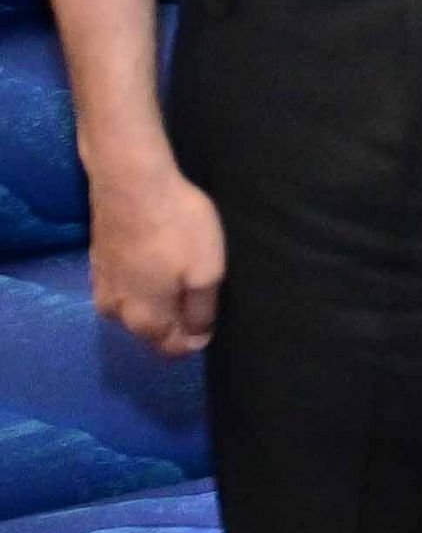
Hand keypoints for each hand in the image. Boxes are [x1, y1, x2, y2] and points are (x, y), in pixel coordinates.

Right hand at [90, 160, 223, 357]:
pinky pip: (124, 287)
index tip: (213, 315)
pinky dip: (142, 284)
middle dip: (176, 322)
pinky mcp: (97, 263)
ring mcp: (102, 286)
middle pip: (151, 331)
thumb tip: (197, 338)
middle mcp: (115, 311)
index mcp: (143, 320)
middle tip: (202, 295)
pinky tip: (157, 265)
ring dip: (158, 302)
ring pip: (135, 309)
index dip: (196, 339)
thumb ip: (201, 312)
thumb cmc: (177, 228)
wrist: (131, 182)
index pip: (171, 349)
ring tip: (181, 279)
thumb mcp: (206, 273)